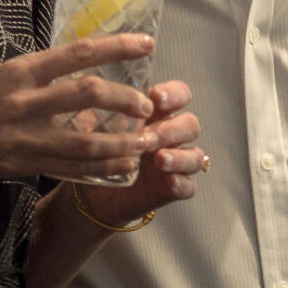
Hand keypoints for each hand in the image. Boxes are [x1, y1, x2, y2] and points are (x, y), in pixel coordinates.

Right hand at [0, 34, 178, 187]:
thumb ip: (32, 75)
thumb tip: (65, 68)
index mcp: (20, 72)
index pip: (77, 52)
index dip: (116, 47)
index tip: (145, 44)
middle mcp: (26, 100)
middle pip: (88, 94)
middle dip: (125, 99)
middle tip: (147, 104)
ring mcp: (27, 135)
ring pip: (87, 139)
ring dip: (122, 141)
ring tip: (147, 140)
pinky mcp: (26, 163)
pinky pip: (73, 168)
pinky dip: (102, 167)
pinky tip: (123, 166)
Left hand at [66, 78, 209, 219]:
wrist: (91, 193)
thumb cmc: (96, 152)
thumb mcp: (95, 127)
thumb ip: (101, 111)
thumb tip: (93, 94)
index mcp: (157, 116)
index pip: (180, 95)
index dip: (175, 94)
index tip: (155, 97)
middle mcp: (171, 138)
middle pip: (191, 125)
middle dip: (172, 129)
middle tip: (149, 136)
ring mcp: (176, 164)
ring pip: (196, 156)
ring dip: (181, 156)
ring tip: (160, 159)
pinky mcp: (173, 189)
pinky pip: (189, 186)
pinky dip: (182, 183)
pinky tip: (169, 182)